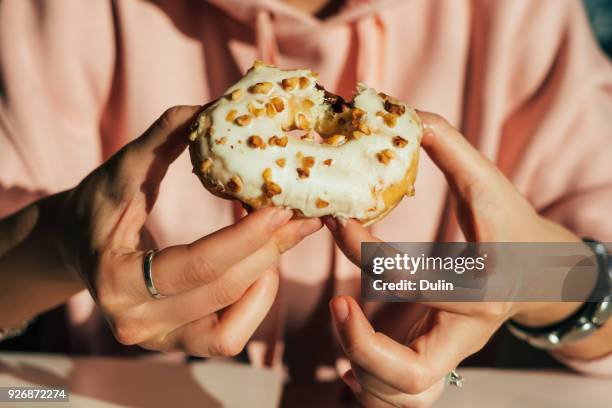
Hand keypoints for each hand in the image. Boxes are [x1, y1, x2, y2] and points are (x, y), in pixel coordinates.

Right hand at [59, 105, 321, 354]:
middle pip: (221, 291)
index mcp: (115, 277)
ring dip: (266, 278)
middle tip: (305, 216)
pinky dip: (253, 305)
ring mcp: (156, 340)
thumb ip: (166, 136)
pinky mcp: (175, 344)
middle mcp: (134, 321)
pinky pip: (228, 337)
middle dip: (270, 251)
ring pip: (231, 325)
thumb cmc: (98, 204)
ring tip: (285, 236)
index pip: (196, 264)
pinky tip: (263, 267)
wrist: (76, 246)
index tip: (283, 207)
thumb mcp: (124, 167)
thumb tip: (215, 107)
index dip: (246, 237)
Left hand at [325, 112, 583, 406]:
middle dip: (362, 346)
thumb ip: (451, 148)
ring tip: (342, 330)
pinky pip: (405, 397)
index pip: (413, 283)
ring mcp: (453, 353)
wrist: (542, 273)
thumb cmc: (514, 227)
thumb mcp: (490, 186)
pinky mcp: (441, 359)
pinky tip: (349, 361)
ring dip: (362, 373)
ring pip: (405, 396)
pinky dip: (373, 388)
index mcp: (480, 289)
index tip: (339, 222)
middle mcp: (466, 333)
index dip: (364, 253)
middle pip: (411, 376)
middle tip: (337, 305)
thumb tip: (406, 114)